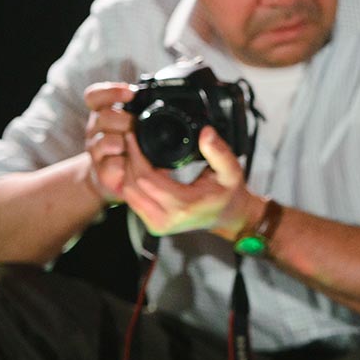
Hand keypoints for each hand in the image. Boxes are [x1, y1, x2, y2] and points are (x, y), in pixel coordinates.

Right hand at [83, 82, 136, 204]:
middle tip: (137, 127)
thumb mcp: (141, 126)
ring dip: (122, 143)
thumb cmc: (136, 147)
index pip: (95, 96)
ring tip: (132, 146)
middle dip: (125, 120)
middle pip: (103, 116)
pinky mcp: (102, 171)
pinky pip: (110, 165)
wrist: (121, 178)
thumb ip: (147, 113)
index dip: (109, 92)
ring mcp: (98, 151)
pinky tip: (129, 164)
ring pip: (104, 141)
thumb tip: (177, 102)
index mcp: (105, 114)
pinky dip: (123, 165)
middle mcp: (97, 130)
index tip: (131, 93)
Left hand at [120, 125, 253, 237]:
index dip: (136, 155)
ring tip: (138, 155)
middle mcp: (166, 219)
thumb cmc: (227, 194)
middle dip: (130, 161)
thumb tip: (206, 133)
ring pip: (128, 194)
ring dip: (129, 172)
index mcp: (183, 206)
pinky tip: (144, 171)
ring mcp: (158, 225)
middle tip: (132, 142)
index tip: (134, 137)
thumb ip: (219, 152)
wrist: (227, 216)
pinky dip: (133, 183)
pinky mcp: (153, 225)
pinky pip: (133, 201)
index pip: (146, 178)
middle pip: (132, 185)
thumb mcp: (230, 170)